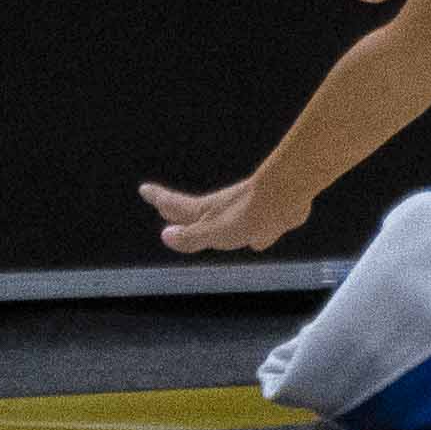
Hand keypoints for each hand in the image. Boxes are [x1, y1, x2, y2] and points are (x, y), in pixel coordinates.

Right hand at [141, 173, 308, 253]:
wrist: (287, 197)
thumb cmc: (247, 214)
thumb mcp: (213, 231)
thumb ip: (191, 236)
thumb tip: (165, 236)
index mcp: (206, 213)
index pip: (176, 206)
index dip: (159, 200)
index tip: (144, 189)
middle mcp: (222, 210)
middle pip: (195, 212)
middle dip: (178, 212)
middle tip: (164, 207)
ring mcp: (243, 212)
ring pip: (223, 221)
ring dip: (213, 224)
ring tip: (206, 229)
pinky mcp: (266, 217)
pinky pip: (252, 228)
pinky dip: (250, 232)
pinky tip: (256, 240)